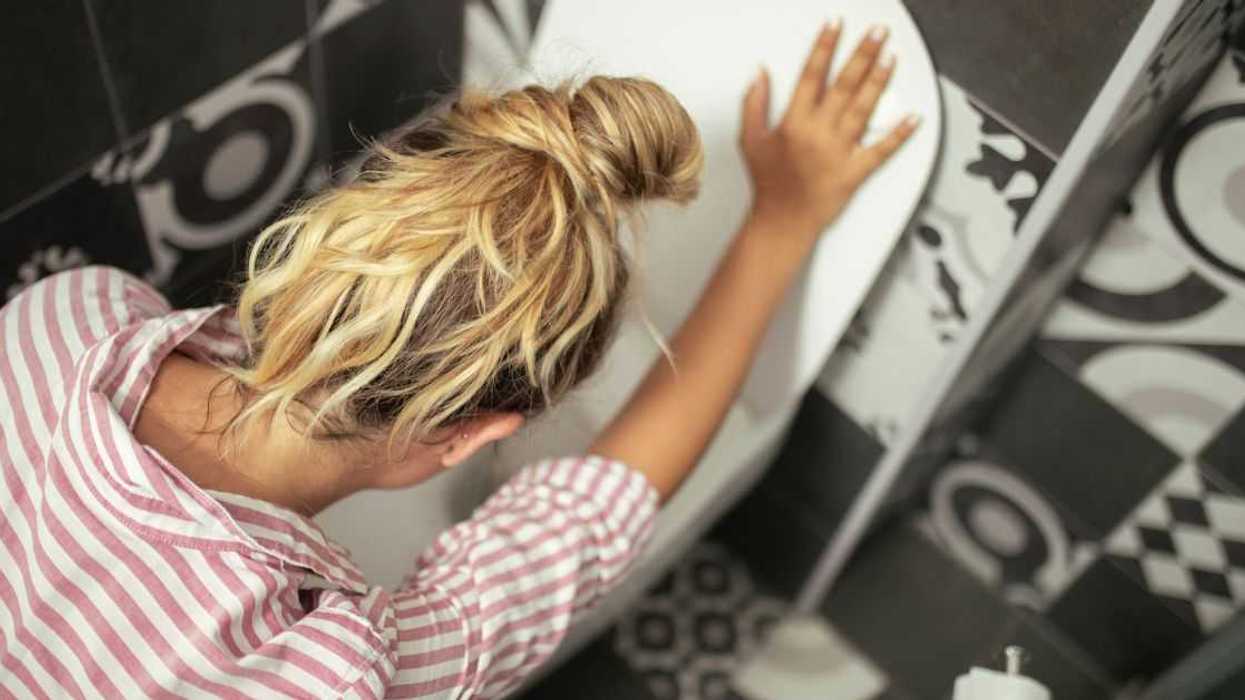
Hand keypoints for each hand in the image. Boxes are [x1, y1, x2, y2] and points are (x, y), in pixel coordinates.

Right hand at [740, 21, 919, 240]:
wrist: (782, 221)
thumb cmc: (768, 183)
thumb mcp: (750, 140)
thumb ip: (754, 104)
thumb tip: (761, 74)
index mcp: (794, 123)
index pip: (811, 76)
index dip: (824, 48)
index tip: (836, 26)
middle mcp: (819, 134)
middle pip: (844, 86)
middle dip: (862, 55)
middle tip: (878, 33)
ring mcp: (839, 152)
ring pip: (863, 110)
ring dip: (879, 82)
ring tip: (890, 58)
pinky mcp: (854, 172)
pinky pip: (880, 151)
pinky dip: (898, 135)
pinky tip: (913, 118)